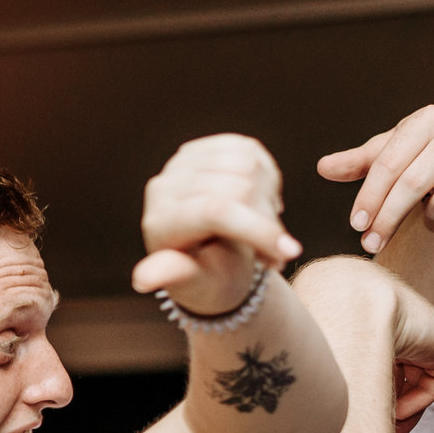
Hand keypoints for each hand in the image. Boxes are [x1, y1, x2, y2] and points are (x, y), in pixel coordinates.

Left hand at [132, 134, 300, 309]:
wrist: (210, 257)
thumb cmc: (208, 276)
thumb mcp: (196, 283)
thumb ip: (176, 275)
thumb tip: (142, 280)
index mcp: (160, 222)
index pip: (216, 212)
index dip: (258, 230)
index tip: (291, 252)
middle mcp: (164, 187)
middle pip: (241, 186)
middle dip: (267, 222)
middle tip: (272, 252)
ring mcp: (182, 163)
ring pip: (249, 164)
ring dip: (268, 201)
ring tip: (263, 230)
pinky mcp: (203, 149)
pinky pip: (251, 151)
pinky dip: (266, 179)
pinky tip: (257, 204)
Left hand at [321, 104, 433, 254]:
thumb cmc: (429, 148)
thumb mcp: (397, 147)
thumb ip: (364, 160)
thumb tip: (323, 167)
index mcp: (425, 121)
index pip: (389, 163)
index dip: (371, 195)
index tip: (356, 224)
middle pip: (412, 182)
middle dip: (387, 217)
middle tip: (370, 243)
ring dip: (414, 219)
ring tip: (392, 233)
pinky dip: (433, 216)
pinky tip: (427, 220)